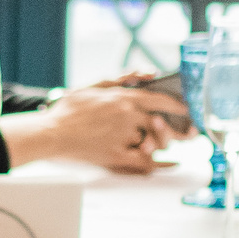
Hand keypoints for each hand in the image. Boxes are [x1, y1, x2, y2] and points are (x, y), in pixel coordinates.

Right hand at [0, 82, 191, 173]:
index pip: (159, 100)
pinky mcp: (117, 156)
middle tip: (187, 132)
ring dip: (161, 143)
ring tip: (166, 144)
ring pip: (153, 142)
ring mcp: (123, 137)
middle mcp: (128, 117)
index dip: (176, 105)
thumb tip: (146, 74)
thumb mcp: (93, 86)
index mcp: (123, 98)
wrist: (52, 133)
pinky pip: (145, 162)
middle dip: (174, 129)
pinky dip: (160, 164)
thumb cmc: (68, 110)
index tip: (185, 109)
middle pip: (160, 124)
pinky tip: (169, 164)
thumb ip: (121, 78)